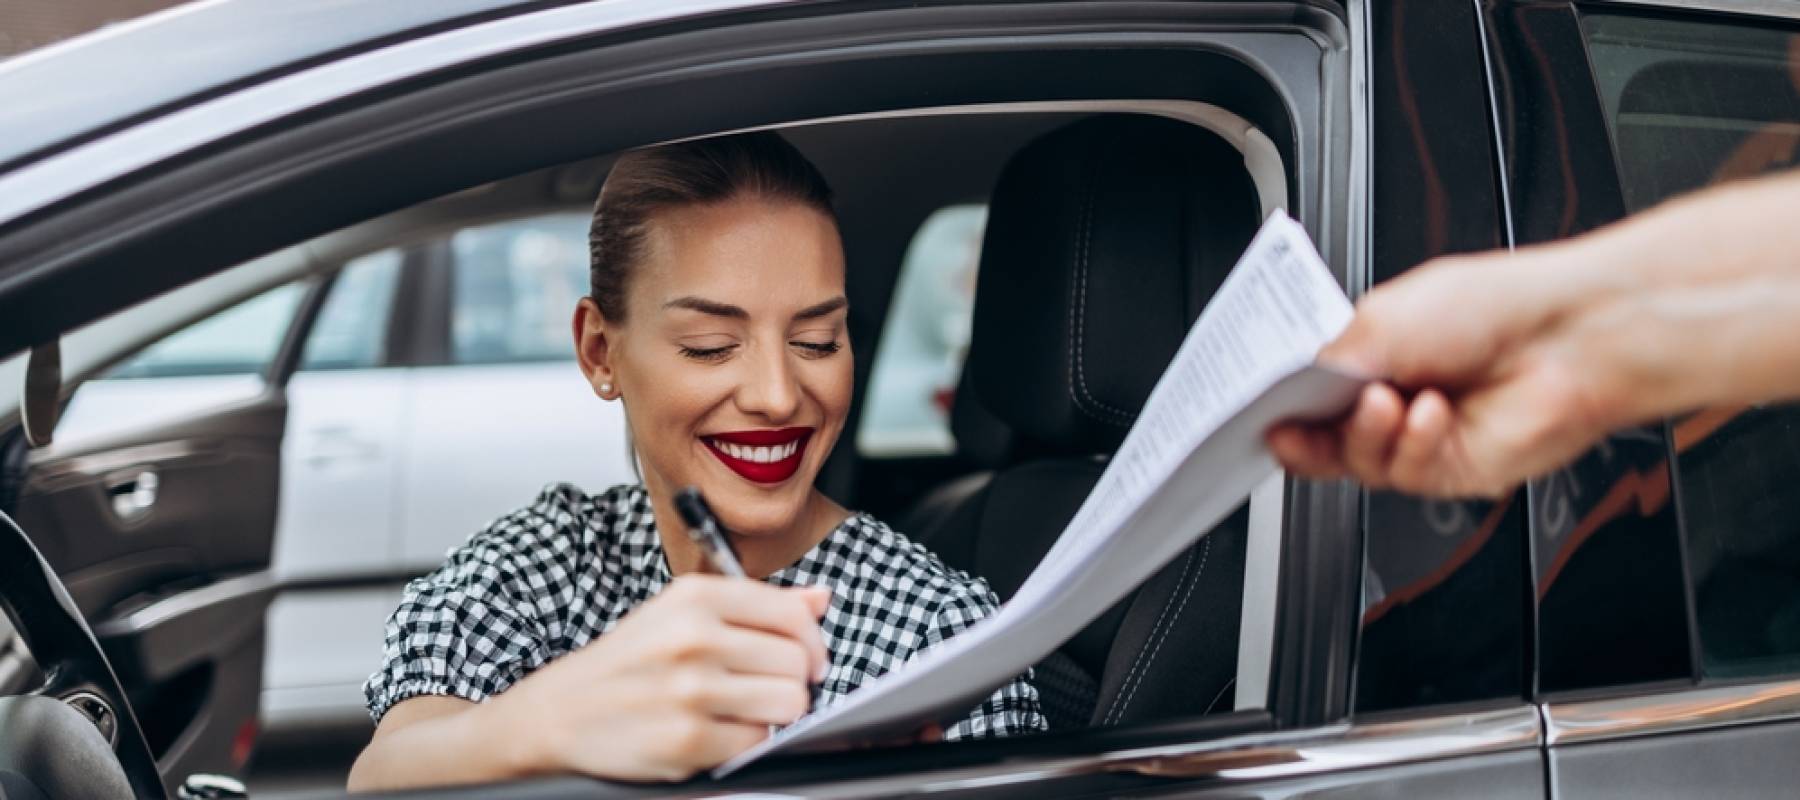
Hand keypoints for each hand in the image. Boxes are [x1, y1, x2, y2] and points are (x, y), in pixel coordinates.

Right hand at [485, 575, 831, 781]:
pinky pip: (758, 742)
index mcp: (696, 598)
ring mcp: (690, 690)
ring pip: (789, 702)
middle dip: (792, 681)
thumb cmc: (629, 661)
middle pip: (797, 661)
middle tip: (765, 688)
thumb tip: (821, 599)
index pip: (792, 613)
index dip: (811, 640)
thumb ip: (756, 605)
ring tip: (742, 709)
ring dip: (774, 713)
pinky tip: (717, 730)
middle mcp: (694, 638)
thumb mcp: (682, 613)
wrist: (561, 711)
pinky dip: (745, 742)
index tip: (806, 657)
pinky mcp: (687, 739)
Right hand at [1267, 243, 1629, 497]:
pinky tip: (1429, 415)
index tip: (1256, 407)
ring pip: (1356, 461)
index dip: (1279, 403)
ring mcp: (1419, 436)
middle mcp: (1393, 395)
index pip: (1308, 390)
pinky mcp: (1448, 470)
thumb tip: (1293, 383)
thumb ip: (1329, 357)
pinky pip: (1403, 474)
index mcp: (1372, 351)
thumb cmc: (1496, 308)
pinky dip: (1410, 445)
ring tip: (1388, 402)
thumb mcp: (1384, 316)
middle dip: (1306, 430)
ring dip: (1367, 434)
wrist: (1570, 338)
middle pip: (1322, 435)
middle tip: (1293, 419)